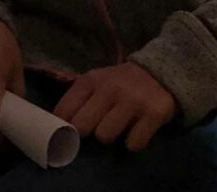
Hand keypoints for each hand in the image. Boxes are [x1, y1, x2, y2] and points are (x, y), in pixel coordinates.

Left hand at [54, 62, 175, 150]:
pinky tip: (136, 131)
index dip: (62, 126)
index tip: (65, 133)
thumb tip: (58, 126)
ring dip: (110, 138)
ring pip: (105, 136)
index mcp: (91, 80)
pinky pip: (133, 143)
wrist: (158, 73)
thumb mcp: (96, 82)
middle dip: (87, 133)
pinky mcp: (153, 114)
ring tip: (118, 128)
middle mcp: (109, 89)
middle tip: (95, 129)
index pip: (65, 110)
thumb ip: (79, 100)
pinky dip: (133, 143)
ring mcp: (132, 101)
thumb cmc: (119, 83)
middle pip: (82, 126)